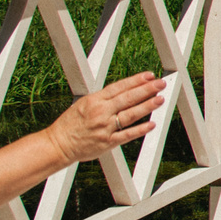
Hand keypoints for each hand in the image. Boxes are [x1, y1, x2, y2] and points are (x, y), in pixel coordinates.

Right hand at [47, 70, 165, 164]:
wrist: (58, 144)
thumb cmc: (70, 124)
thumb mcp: (84, 104)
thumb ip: (103, 99)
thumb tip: (124, 91)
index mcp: (95, 100)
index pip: (120, 87)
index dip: (136, 80)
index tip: (150, 75)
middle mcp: (101, 112)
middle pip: (128, 98)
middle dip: (147, 89)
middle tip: (161, 83)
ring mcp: (105, 128)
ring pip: (130, 115)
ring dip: (147, 106)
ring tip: (160, 99)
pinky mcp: (107, 143)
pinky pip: (126, 135)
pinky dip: (140, 130)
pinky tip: (151, 124)